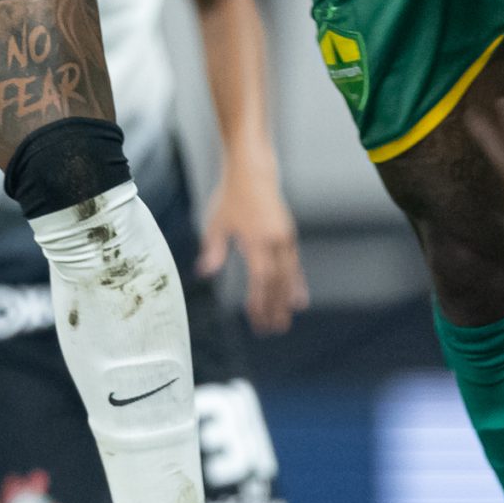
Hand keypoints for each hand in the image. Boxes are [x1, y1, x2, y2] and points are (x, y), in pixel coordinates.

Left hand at [200, 163, 307, 334]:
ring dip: (286, 300)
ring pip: (289, 275)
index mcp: (257, 240)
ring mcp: (285, 238)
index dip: (260, 300)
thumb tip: (205, 272)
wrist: (254, 173)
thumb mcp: (217, 223)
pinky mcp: (289, 235)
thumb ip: (213, 249)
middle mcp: (275, 241)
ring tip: (284, 321)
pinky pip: (295, 265)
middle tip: (272, 329)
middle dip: (274, 307)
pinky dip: (296, 283)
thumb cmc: (232, 197)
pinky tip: (298, 299)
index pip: (260, 278)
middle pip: (278, 281)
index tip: (256, 318)